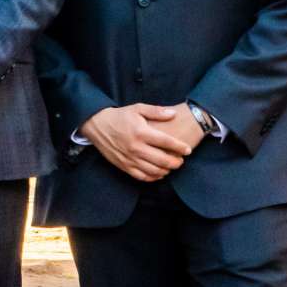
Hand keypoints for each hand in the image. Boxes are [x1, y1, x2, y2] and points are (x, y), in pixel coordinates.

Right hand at [80, 103, 199, 183]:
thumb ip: (156, 111)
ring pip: (153, 171)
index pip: (166, 142)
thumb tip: (173, 113)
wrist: (98, 126)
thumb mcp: (137, 108)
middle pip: (162, 160)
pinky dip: (153, 177)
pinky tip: (159, 173)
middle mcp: (136, 147)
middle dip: (176, 162)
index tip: (188, 149)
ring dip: (166, 170)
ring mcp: (129, 159)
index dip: (179, 147)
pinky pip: (142, 177)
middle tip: (181, 160)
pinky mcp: (124, 166)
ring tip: (172, 166)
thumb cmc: (120, 116)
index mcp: (141, 132)